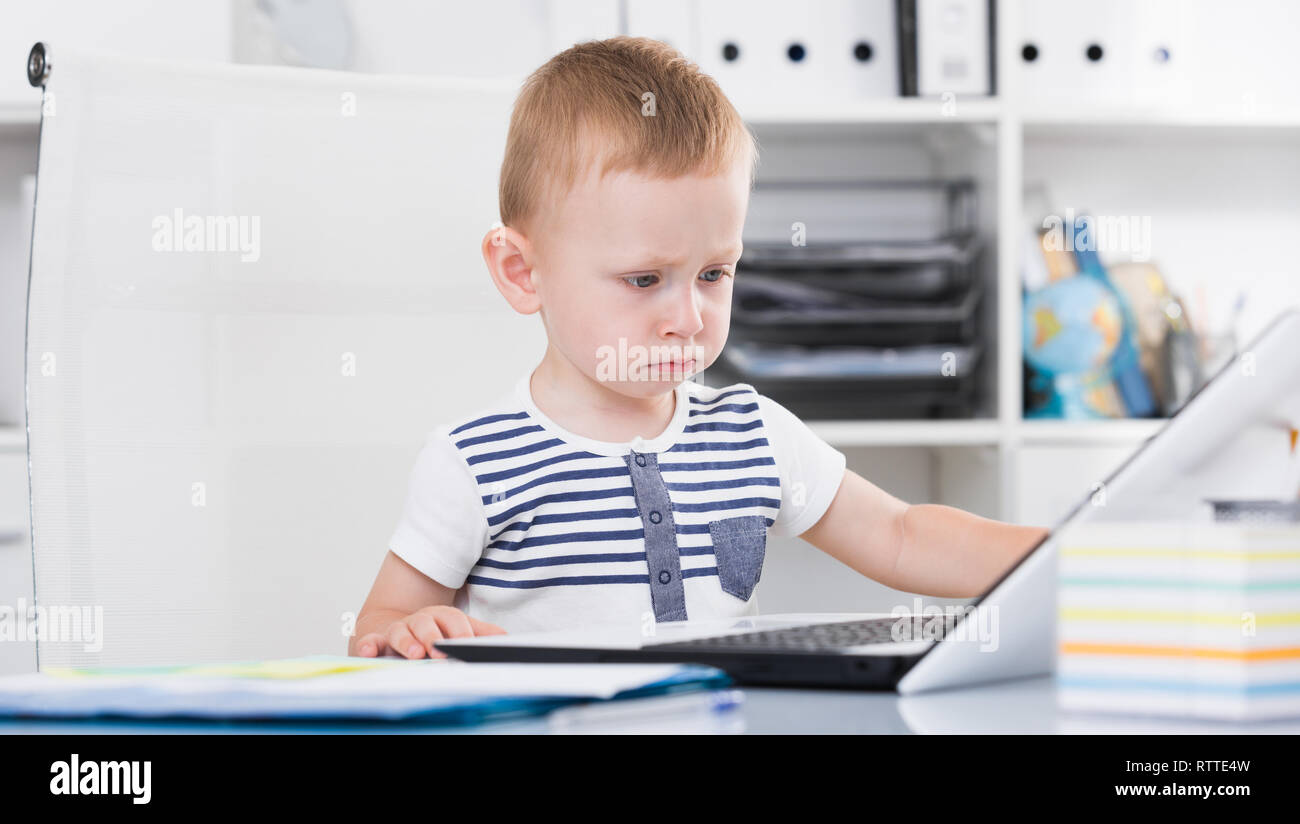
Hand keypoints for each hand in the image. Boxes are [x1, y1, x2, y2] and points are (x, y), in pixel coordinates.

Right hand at [354, 606, 506, 658]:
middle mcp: (418, 621)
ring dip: (407, 642)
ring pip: (400, 632)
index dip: (460, 631)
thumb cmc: (430, 631)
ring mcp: (397, 630)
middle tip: (440, 652)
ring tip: (414, 653)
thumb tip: (506, 638)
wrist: (394, 625)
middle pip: (426, 623)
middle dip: (433, 636)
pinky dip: (368, 646)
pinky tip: (368, 652)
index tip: (466, 643)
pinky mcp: (376, 641)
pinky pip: (370, 642)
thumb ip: (480, 633)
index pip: (453, 620)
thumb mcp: (456, 629)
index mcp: (440, 617)